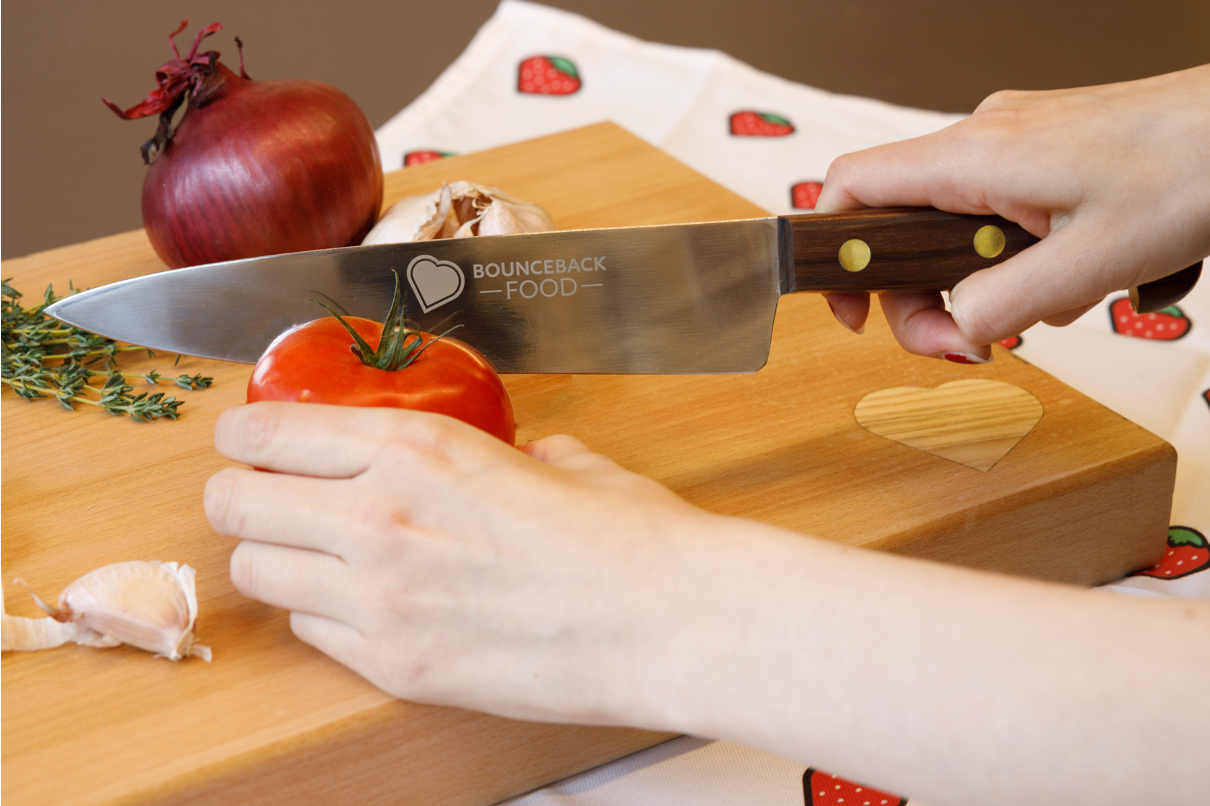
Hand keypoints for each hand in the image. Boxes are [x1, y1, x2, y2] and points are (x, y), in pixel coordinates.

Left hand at [203, 401, 719, 724]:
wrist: (665, 620)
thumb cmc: (625, 536)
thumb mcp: (561, 461)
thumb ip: (514, 452)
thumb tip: (523, 456)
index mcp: (416, 446)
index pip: (267, 434)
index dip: (243, 439)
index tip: (247, 444)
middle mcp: (378, 515)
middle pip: (234, 503)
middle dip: (240, 498)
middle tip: (265, 501)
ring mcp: (379, 598)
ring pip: (255, 570)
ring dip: (276, 558)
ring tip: (315, 557)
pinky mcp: (394, 664)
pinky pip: (311, 631)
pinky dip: (324, 615)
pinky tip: (367, 606)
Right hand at [817, 65, 1209, 359]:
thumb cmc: (1195, 170)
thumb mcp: (1090, 264)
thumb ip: (999, 304)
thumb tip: (952, 326)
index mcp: (973, 156)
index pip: (850, 188)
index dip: (832, 253)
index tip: (850, 310)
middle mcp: (983, 139)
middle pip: (902, 226)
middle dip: (925, 296)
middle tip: (969, 343)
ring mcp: (1015, 142)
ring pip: (956, 227)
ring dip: (989, 282)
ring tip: (1058, 299)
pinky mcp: (1046, 152)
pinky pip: (1000, 215)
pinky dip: (1022, 258)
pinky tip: (1078, 271)